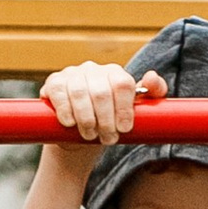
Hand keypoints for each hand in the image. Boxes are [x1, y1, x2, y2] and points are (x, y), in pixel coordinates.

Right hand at [39, 62, 160, 150]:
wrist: (79, 136)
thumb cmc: (110, 122)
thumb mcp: (137, 111)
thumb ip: (153, 94)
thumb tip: (151, 77)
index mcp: (115, 73)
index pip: (122, 84)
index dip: (124, 109)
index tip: (124, 129)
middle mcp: (94, 69)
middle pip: (101, 92)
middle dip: (106, 120)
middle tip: (108, 139)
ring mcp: (72, 74)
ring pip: (79, 92)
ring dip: (86, 119)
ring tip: (90, 136)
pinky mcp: (54, 83)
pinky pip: (58, 92)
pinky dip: (65, 110)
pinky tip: (70, 123)